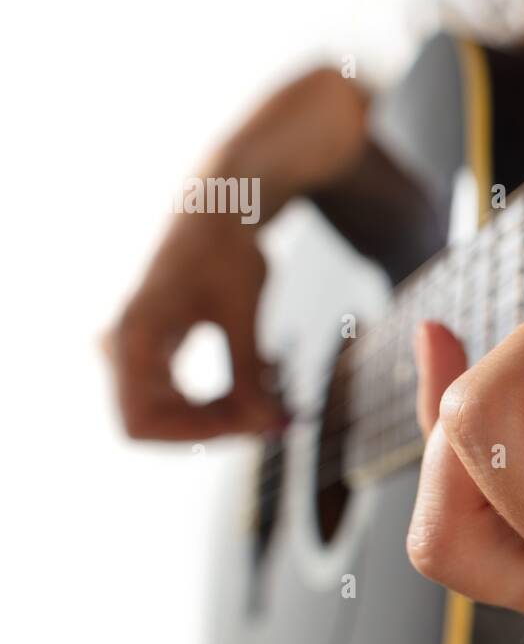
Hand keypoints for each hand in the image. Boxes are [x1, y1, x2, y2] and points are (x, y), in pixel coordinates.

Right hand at [105, 67, 369, 440]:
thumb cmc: (227, 251)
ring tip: (280, 394)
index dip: (199, 435)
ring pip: (173, 415)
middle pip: (158, 425)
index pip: (142, 425)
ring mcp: (137, 353)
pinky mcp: (159, 352)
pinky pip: (185, 398)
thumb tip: (272, 429)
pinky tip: (268, 377)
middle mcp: (123, 350)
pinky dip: (227, 398)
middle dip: (221, 427)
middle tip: (280, 416)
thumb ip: (251, 376)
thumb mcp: (243, 315)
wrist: (221, 208)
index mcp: (132, 339)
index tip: (257, 421)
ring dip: (227, 415)